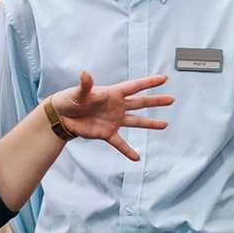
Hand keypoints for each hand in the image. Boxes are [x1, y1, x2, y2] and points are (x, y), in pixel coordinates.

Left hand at [50, 72, 172, 159]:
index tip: (163, 79)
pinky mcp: (107, 133)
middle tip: (170, 99)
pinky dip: (128, 150)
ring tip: (164, 124)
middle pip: (140, 103)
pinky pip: (120, 143)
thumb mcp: (78, 92)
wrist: (62, 116)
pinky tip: (136, 158)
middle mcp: (117, 106)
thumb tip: (84, 74)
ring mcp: (113, 120)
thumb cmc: (70, 99)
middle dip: (155, 101)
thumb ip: (85, 85)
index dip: (149, 82)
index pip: (134, 87)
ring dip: (150, 124)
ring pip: (136, 122)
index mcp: (112, 94)